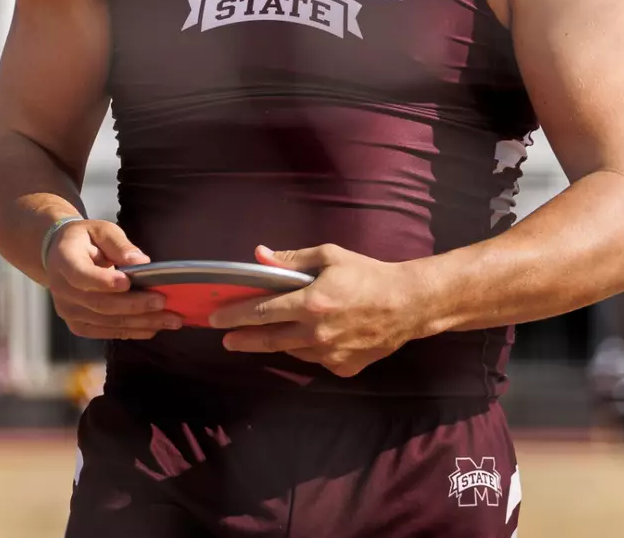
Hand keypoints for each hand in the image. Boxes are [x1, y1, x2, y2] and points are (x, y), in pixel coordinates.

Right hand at [45, 219, 183, 339]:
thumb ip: (119, 244)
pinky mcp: (77, 325)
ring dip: (140, 323)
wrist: (59, 255)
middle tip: (163, 302)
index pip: (81, 275)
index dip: (104, 281)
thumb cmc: (85, 239)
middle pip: (99, 303)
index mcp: (64, 260)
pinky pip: (105, 332)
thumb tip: (141, 261)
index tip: (129, 282)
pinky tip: (153, 328)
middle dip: (134, 305)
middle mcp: (62, 289)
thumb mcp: (101, 230)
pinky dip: (131, 331)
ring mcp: (68, 311)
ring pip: (106, 321)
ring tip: (169, 320)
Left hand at [209, 244, 441, 377]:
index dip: (233, 315)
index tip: (214, 317)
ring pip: (292, 350)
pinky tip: (315, 336)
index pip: (261, 311)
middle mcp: (316, 334)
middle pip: (267, 339)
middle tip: (225, 337)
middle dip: (241, 338)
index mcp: (310, 303)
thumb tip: (259, 255)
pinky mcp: (343, 368)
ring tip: (269, 332)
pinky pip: (316, 359)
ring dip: (277, 341)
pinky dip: (309, 348)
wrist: (409, 304)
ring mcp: (330, 355)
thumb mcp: (329, 256)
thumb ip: (291, 260)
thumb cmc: (368, 275)